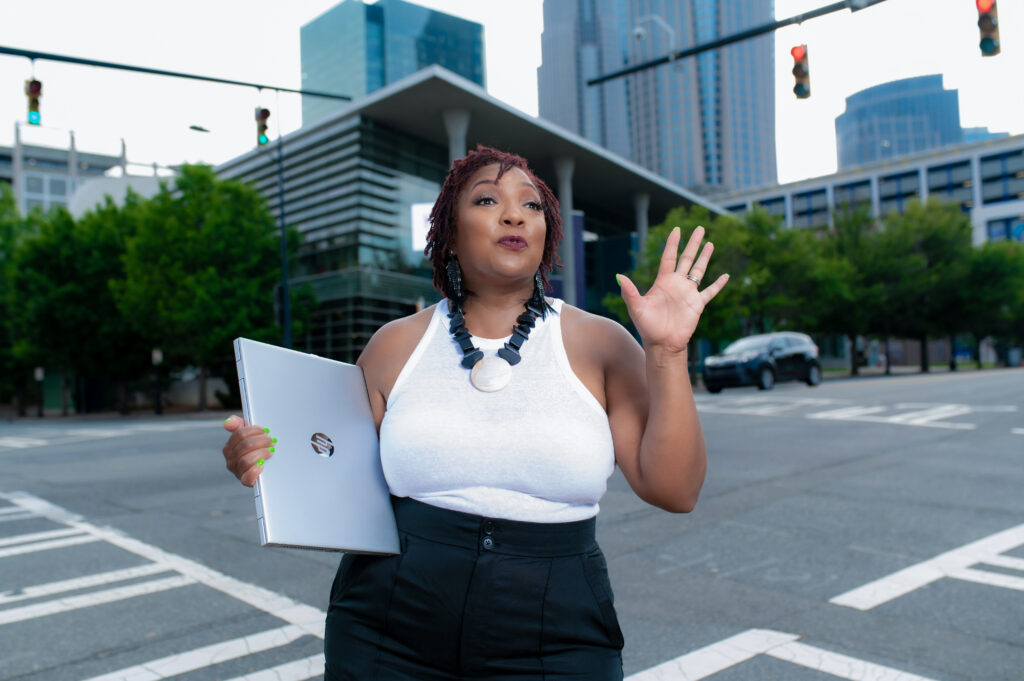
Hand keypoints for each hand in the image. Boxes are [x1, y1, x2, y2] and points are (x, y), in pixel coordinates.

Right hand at [222, 415, 274, 486]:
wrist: (269, 467)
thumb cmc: (258, 448)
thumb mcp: (250, 434)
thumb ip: (239, 424)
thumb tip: (229, 423)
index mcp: (229, 447)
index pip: (239, 434)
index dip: (255, 430)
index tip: (266, 431)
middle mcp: (230, 460)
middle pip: (245, 446)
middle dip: (262, 441)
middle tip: (272, 441)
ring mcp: (237, 471)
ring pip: (246, 460)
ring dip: (262, 453)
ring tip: (271, 451)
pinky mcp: (245, 481)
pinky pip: (247, 477)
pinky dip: (255, 471)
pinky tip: (262, 465)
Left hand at [617, 226, 728, 353]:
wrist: (662, 344)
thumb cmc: (647, 326)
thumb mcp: (636, 308)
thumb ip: (629, 292)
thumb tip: (618, 276)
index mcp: (663, 282)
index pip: (669, 257)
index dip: (673, 244)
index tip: (677, 230)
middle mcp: (676, 284)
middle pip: (687, 259)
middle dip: (693, 244)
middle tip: (700, 228)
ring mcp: (688, 293)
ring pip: (699, 270)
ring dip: (705, 257)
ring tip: (710, 243)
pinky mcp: (697, 304)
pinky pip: (710, 292)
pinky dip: (718, 284)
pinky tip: (726, 276)